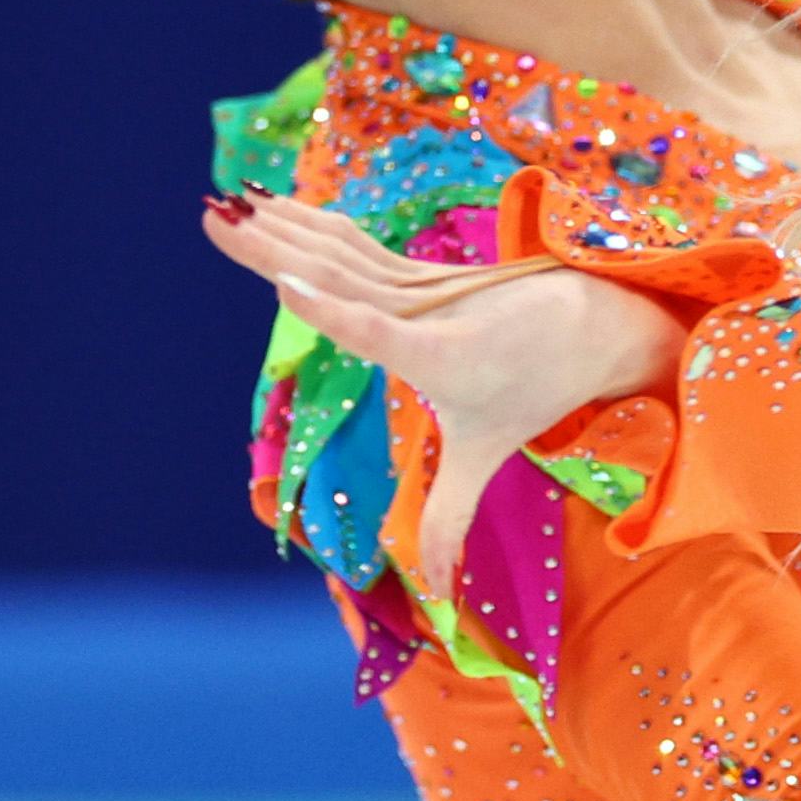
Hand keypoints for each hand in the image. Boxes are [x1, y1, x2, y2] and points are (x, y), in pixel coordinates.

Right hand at [206, 192, 683, 597]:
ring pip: (339, 251)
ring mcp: (416, 284)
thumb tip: (440, 597)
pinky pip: (351, 242)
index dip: (334, 311)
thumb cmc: (531, 396)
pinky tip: (265, 203)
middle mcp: (424, 313)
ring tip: (221, 205)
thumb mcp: (487, 455)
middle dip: (273, 248)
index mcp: (442, 359)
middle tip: (215, 218)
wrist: (585, 324)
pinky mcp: (411, 269)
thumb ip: (450, 518)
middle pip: (340, 275)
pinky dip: (306, 223)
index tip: (287, 283)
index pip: (381, 333)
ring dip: (277, 228)